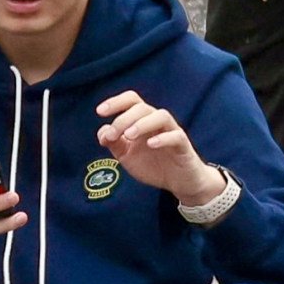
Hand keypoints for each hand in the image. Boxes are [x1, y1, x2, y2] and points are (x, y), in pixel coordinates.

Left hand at [98, 89, 226, 210]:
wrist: (179, 182)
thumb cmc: (154, 165)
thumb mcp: (128, 156)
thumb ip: (114, 143)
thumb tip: (103, 133)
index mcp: (143, 121)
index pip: (131, 101)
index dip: (115, 102)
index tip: (99, 112)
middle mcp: (157, 122)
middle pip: (142, 107)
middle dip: (124, 119)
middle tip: (113, 135)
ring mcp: (172, 132)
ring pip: (161, 116)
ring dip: (142, 123)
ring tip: (129, 136)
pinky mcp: (183, 146)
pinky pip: (176, 136)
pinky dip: (163, 138)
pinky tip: (150, 144)